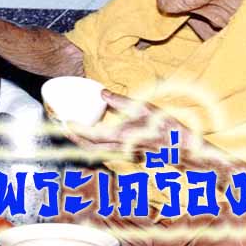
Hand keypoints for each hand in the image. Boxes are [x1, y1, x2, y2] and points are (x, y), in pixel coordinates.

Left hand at [65, 90, 191, 159]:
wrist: (183, 148)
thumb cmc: (166, 127)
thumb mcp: (143, 108)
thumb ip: (120, 100)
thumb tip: (102, 92)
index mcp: (122, 136)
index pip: (91, 136)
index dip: (75, 131)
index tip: (64, 122)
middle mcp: (120, 148)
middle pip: (89, 149)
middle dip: (73, 140)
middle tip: (62, 128)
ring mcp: (124, 153)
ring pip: (96, 152)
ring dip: (82, 143)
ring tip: (72, 131)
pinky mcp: (129, 153)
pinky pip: (105, 151)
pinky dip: (94, 145)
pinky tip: (93, 136)